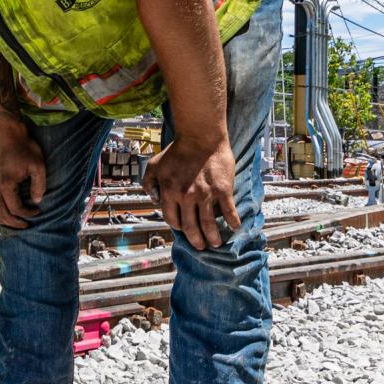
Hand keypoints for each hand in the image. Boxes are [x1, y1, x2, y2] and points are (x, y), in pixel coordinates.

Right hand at [0, 121, 45, 228]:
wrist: (6, 132)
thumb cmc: (24, 147)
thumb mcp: (38, 165)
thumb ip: (39, 185)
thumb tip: (36, 201)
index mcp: (5, 184)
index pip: (15, 208)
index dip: (27, 213)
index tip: (37, 211)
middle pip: (0, 213)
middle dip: (14, 222)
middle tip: (25, 224)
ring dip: (0, 219)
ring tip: (12, 221)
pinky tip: (0, 211)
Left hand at [144, 135, 240, 249]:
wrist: (201, 136)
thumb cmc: (177, 150)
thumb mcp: (154, 164)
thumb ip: (148, 183)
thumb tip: (153, 199)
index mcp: (169, 192)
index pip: (171, 219)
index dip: (177, 227)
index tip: (184, 230)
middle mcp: (186, 197)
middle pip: (190, 227)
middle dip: (195, 241)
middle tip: (200, 247)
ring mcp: (205, 194)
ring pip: (208, 224)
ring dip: (212, 237)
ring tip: (215, 244)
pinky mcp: (222, 190)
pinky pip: (228, 211)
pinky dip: (233, 222)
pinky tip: (235, 228)